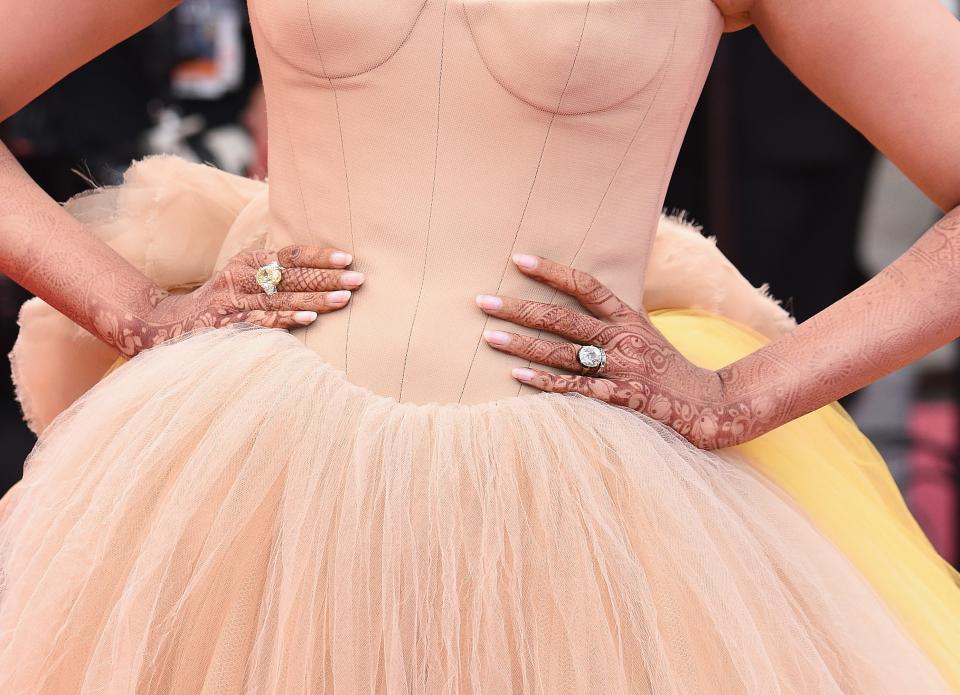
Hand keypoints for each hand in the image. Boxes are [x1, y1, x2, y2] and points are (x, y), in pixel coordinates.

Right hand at [103, 245, 363, 357]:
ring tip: (344, 300)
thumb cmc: (217, 304)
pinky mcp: (229, 325)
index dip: (319, 255)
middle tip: (358, 279)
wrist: (167, 326)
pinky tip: (310, 322)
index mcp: (248, 263)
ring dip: (316, 299)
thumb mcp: (242, 281)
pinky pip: (264, 322)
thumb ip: (272, 276)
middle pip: (291, 275)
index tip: (347, 258)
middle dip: (327, 278)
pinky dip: (288, 321)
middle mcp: (241, 277)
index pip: (290, 254)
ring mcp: (234, 302)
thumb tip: (319, 275)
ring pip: (282, 298)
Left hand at [475, 254, 746, 449]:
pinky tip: (516, 374)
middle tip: (483, 301)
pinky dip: (543, 381)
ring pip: (560, 352)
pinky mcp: (617, 399)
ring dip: (521, 344)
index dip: (551, 271)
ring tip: (488, 336)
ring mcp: (618, 369)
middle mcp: (620, 339)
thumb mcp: (645, 334)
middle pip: (561, 318)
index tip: (517, 260)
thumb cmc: (669, 370)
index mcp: (627, 318)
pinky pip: (573, 388)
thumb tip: (575, 303)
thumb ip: (612, 320)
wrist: (709, 406)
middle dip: (519, 308)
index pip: (585, 286)